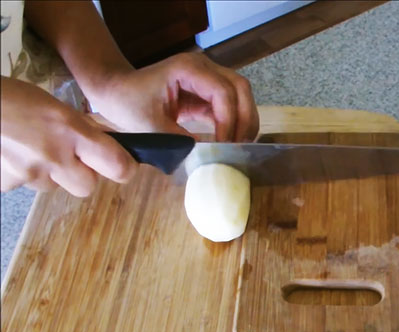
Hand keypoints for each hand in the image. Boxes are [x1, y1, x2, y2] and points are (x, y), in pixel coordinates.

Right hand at [1, 77, 137, 196]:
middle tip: (68, 156)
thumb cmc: (10, 97)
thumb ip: (81, 129)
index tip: (121, 165)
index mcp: (71, 131)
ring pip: (53, 186)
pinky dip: (21, 173)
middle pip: (87, 187)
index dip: (123, 168)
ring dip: (49, 172)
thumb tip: (106, 145)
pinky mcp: (6, 184)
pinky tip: (11, 152)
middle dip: (82, 175)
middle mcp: (54, 156)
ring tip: (30, 146)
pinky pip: (24, 185)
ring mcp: (29, 173)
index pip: (117, 165)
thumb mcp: (54, 105)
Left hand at [87, 53, 259, 141]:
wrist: (114, 90)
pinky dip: (233, 123)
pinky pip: (229, 105)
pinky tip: (230, 141)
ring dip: (243, 120)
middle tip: (241, 146)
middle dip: (245, 118)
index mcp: (188, 69)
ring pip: (240, 95)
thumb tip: (207, 157)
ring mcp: (206, 78)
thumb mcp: (150, 126)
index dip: (229, 120)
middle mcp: (203, 67)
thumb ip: (180, 141)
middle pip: (240, 88)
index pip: (223, 92)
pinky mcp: (205, 92)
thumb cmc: (126, 102)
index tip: (224, 145)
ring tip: (239, 145)